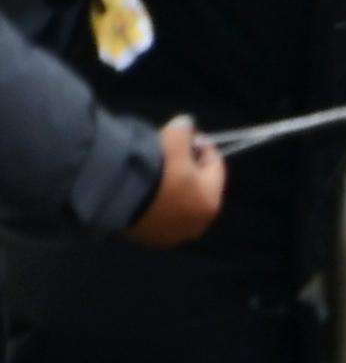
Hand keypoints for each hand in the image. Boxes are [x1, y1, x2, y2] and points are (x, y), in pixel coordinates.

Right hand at [126, 118, 223, 248]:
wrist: (113, 198)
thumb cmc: (152, 170)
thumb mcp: (171, 142)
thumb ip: (182, 131)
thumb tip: (186, 123)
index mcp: (211, 201)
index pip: (215, 167)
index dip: (203, 147)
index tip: (191, 136)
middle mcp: (198, 223)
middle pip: (198, 187)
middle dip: (188, 168)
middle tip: (171, 152)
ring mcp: (175, 234)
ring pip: (179, 203)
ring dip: (171, 187)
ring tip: (154, 170)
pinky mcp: (152, 239)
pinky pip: (160, 217)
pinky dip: (156, 204)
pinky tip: (143, 190)